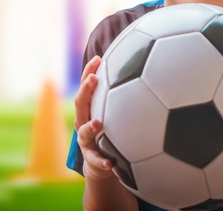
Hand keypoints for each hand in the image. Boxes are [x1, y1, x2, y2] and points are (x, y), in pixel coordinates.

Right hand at [74, 55, 113, 179]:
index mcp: (89, 109)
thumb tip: (143, 70)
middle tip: (94, 79)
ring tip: (99, 123)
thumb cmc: (109, 133)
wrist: (100, 164)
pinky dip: (102, 161)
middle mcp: (83, 122)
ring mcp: (85, 141)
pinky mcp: (91, 159)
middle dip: (85, 90)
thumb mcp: (113, 113)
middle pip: (80, 104)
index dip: (89, 72)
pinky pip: (95, 160)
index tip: (99, 59)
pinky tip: (110, 164)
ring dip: (90, 126)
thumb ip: (122, 96)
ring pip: (84, 132)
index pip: (86, 87)